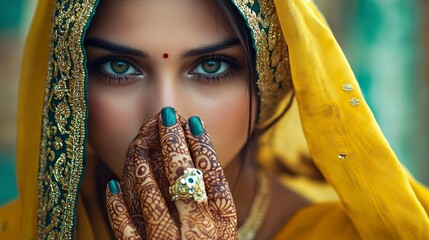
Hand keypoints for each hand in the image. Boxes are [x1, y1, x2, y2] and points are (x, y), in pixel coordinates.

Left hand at [105, 108, 237, 238]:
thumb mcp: (225, 230)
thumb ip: (215, 201)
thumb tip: (194, 152)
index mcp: (222, 225)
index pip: (212, 175)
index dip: (203, 145)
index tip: (194, 120)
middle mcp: (196, 233)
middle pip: (183, 178)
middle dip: (173, 143)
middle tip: (167, 116)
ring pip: (151, 198)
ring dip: (143, 166)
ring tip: (140, 142)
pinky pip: (125, 230)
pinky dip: (117, 207)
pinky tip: (113, 185)